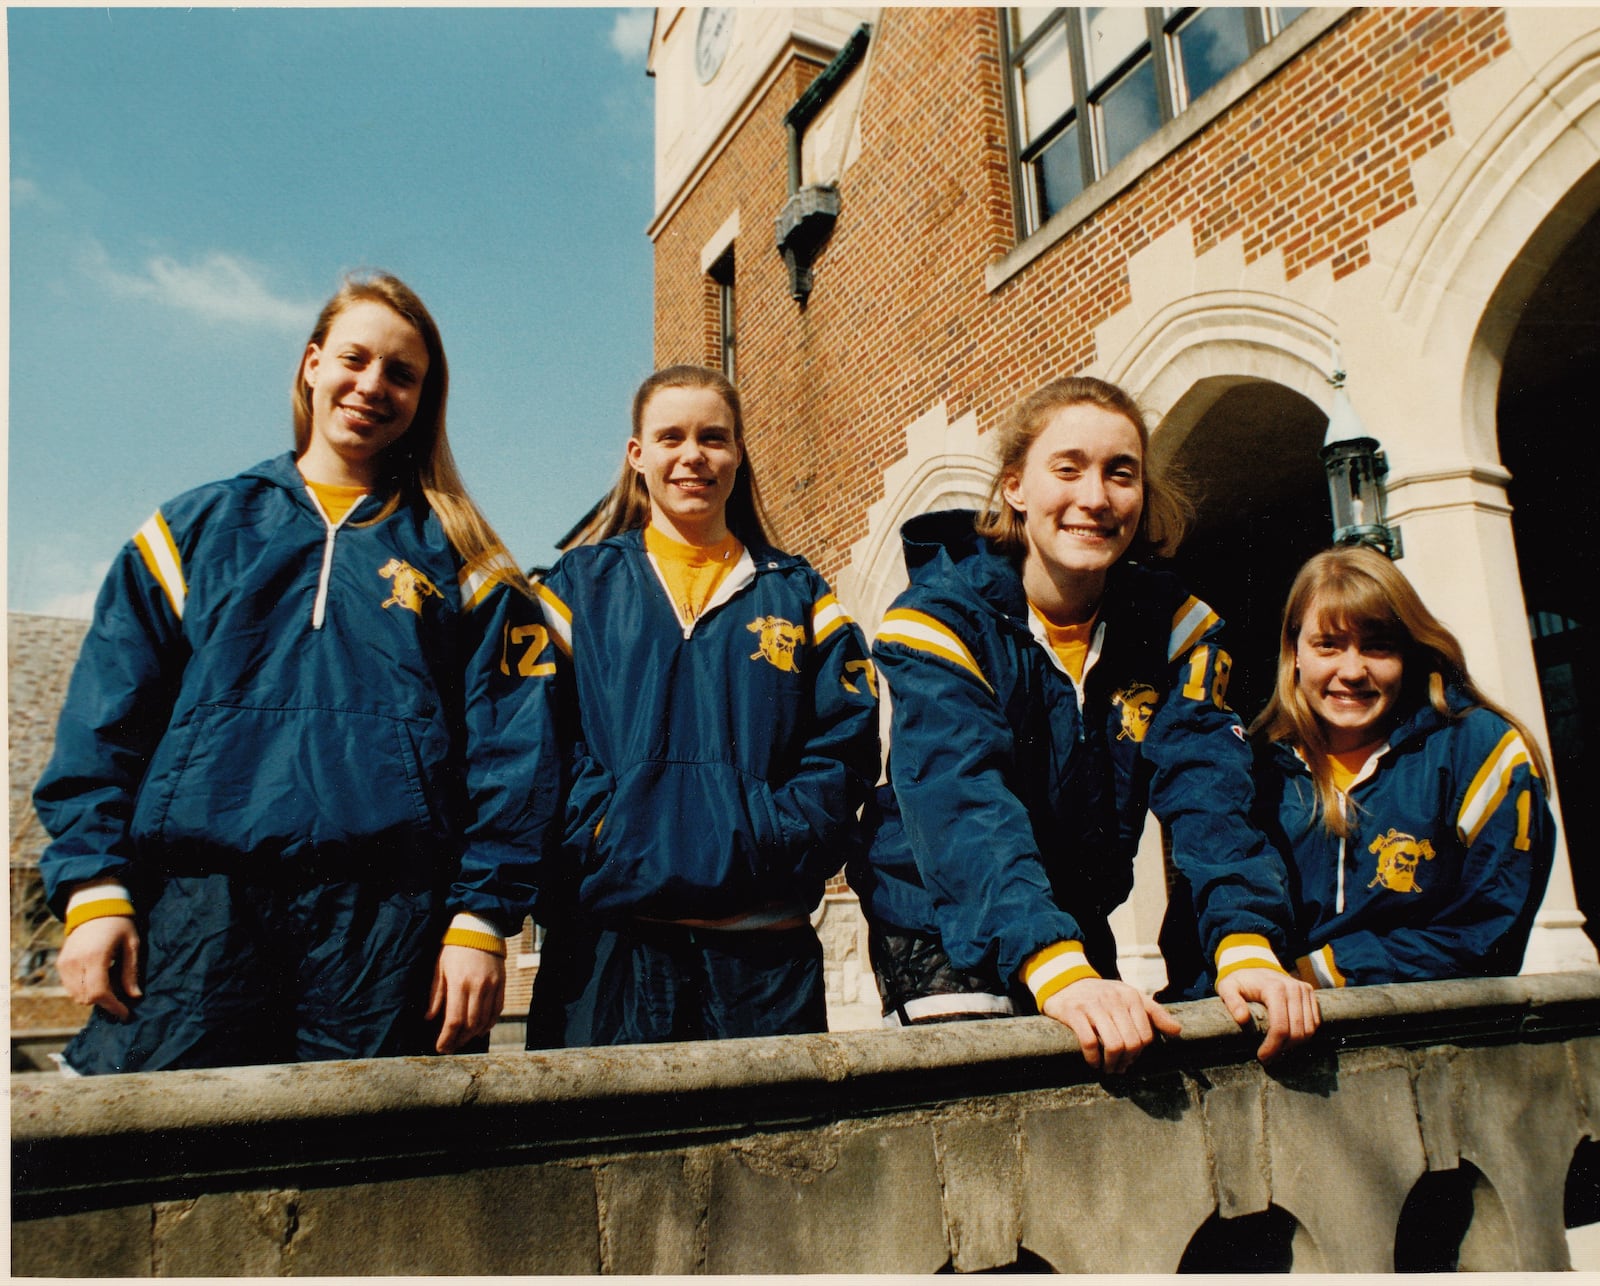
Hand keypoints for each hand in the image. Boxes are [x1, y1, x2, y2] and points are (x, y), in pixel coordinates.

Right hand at [56, 916, 141, 1019]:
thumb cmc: (119, 924)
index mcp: (95, 957)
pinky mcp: (61, 963)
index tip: (126, 1013)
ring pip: (76, 996)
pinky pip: (69, 987)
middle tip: (121, 998)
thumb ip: (131, 971)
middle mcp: (76, 962)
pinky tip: (97, 980)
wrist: (94, 907)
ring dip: (93, 997)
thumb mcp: (132, 945)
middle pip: (86, 998)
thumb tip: (135, 996)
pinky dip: (82, 990)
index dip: (113, 1006)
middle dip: (105, 1003)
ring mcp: (65, 963)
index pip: (99, 993)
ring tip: (110, 987)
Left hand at [427, 945, 505, 1053]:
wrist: (479, 928)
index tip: (441, 1048)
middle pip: (471, 1024)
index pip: (454, 1020)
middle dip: (459, 1040)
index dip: (447, 1038)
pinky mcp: (501, 984)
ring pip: (485, 1020)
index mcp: (459, 983)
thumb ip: (436, 995)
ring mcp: (492, 986)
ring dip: (474, 1035)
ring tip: (463, 1040)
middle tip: (450, 1047)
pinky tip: (480, 1030)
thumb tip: (430, 1018)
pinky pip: (497, 1010)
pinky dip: (489, 1023)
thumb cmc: (454, 948)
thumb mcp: (439, 969)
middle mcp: (478, 987)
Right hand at [1041, 976, 1181, 1073]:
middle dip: (1127, 1061)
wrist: (1065, 981)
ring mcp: (1093, 1005)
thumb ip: (1154, 1013)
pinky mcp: (1073, 1012)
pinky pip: (1089, 1042)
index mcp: (1130, 996)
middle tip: (1119, 1068)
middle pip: (1131, 1042)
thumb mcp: (1129, 997)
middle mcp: (1114, 999)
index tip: (1130, 1059)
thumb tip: (1178, 1031)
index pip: (1145, 1035)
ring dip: (1111, 1064)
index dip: (1139, 1053)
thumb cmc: (1102, 995)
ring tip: (1107, 1068)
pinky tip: (1093, 1063)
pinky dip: (1093, 1058)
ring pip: (1113, 1044)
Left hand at [1216, 967, 1319, 1061]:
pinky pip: (1315, 1023)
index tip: (1262, 1057)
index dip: (1273, 1046)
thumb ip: (1232, 1001)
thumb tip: (1242, 1019)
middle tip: (1269, 1057)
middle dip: (1283, 1049)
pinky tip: (1288, 1040)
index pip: (1280, 1027)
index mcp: (1275, 988)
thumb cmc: (1239, 981)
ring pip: (1309, 1030)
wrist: (1254, 967)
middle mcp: (1294, 988)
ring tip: (1277, 1050)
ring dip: (1295, 1045)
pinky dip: (1304, 1035)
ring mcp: (1305, 991)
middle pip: (1297, 1031)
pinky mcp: (1310, 994)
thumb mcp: (1227, 988)